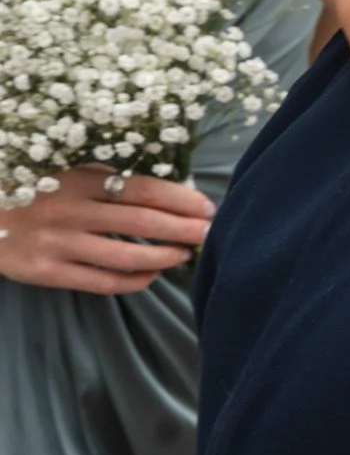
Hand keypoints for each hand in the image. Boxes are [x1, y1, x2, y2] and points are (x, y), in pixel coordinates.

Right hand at [0, 167, 214, 293]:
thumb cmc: (34, 190)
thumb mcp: (67, 172)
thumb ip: (109, 179)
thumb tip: (168, 192)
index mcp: (80, 180)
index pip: (144, 190)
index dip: (182, 200)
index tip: (208, 207)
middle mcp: (71, 211)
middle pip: (143, 222)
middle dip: (185, 229)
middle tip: (210, 232)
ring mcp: (58, 244)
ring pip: (126, 256)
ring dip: (164, 257)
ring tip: (185, 254)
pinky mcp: (46, 273)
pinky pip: (101, 282)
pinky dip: (134, 281)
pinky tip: (152, 275)